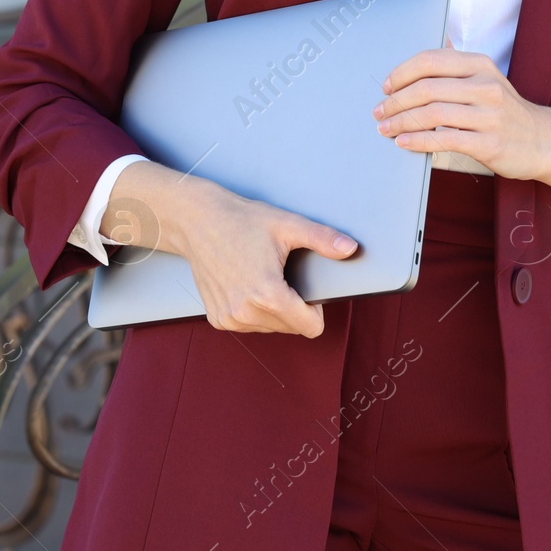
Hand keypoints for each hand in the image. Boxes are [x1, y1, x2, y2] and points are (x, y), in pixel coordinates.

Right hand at [103, 160, 358, 336]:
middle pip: (292, 328)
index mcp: (267, 294)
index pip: (309, 327)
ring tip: (266, 278)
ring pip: (272, 328)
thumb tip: (352, 248)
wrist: (198, 222)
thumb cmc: (243, 221)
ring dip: (276, 311)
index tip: (310, 289)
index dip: (317, 309)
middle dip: (296, 308)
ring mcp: (229, 318)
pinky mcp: (218, 319)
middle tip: (285, 276)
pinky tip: (250, 285)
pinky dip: (257, 311)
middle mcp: (245, 312)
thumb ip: (323, 239)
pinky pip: (251, 325)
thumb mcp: (288, 225)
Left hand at [373, 44, 549, 178]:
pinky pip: (445, 139)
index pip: (431, 60)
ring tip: (386, 128)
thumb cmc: (505, 111)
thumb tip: (428, 45)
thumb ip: (457, 66)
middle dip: (395, 101)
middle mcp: (487, 86)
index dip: (401, 73)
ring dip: (401, 122)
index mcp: (481, 65)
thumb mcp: (487, 79)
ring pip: (433, 113)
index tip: (386, 87)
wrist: (544, 141)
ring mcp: (490, 115)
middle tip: (379, 111)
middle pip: (427, 87)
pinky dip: (418, 140)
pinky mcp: (490, 143)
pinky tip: (404, 142)